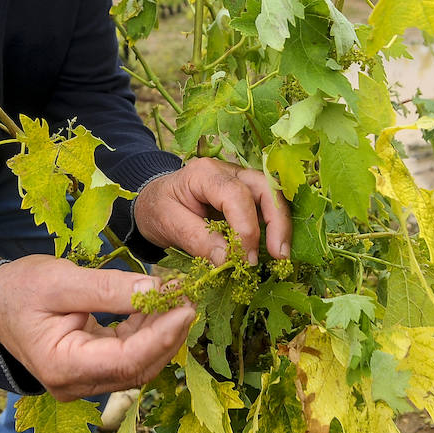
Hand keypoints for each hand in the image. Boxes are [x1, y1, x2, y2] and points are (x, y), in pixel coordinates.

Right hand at [0, 255, 193, 401]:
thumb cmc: (18, 290)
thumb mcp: (60, 281)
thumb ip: (107, 288)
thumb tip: (155, 291)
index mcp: (64, 367)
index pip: (127, 360)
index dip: (162, 335)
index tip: (184, 305)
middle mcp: (76, 385)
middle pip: (137, 368)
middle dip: (168, 333)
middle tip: (188, 296)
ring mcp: (84, 382)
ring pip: (137, 364)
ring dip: (160, 332)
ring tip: (176, 295)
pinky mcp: (90, 370)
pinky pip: (127, 356)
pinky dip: (145, 332)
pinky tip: (156, 305)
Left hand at [133, 158, 291, 265]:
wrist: (152, 202)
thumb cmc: (157, 209)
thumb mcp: (168, 224)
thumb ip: (196, 239)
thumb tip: (228, 260)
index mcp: (205, 173)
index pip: (235, 196)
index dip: (245, 229)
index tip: (243, 259)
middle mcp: (228, 171)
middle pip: (264, 188)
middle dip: (277, 222)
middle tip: (279, 255)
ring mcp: (240, 181)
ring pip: (272, 196)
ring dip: (280, 226)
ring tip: (280, 256)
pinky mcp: (246, 196)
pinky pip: (266, 208)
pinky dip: (273, 228)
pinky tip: (272, 250)